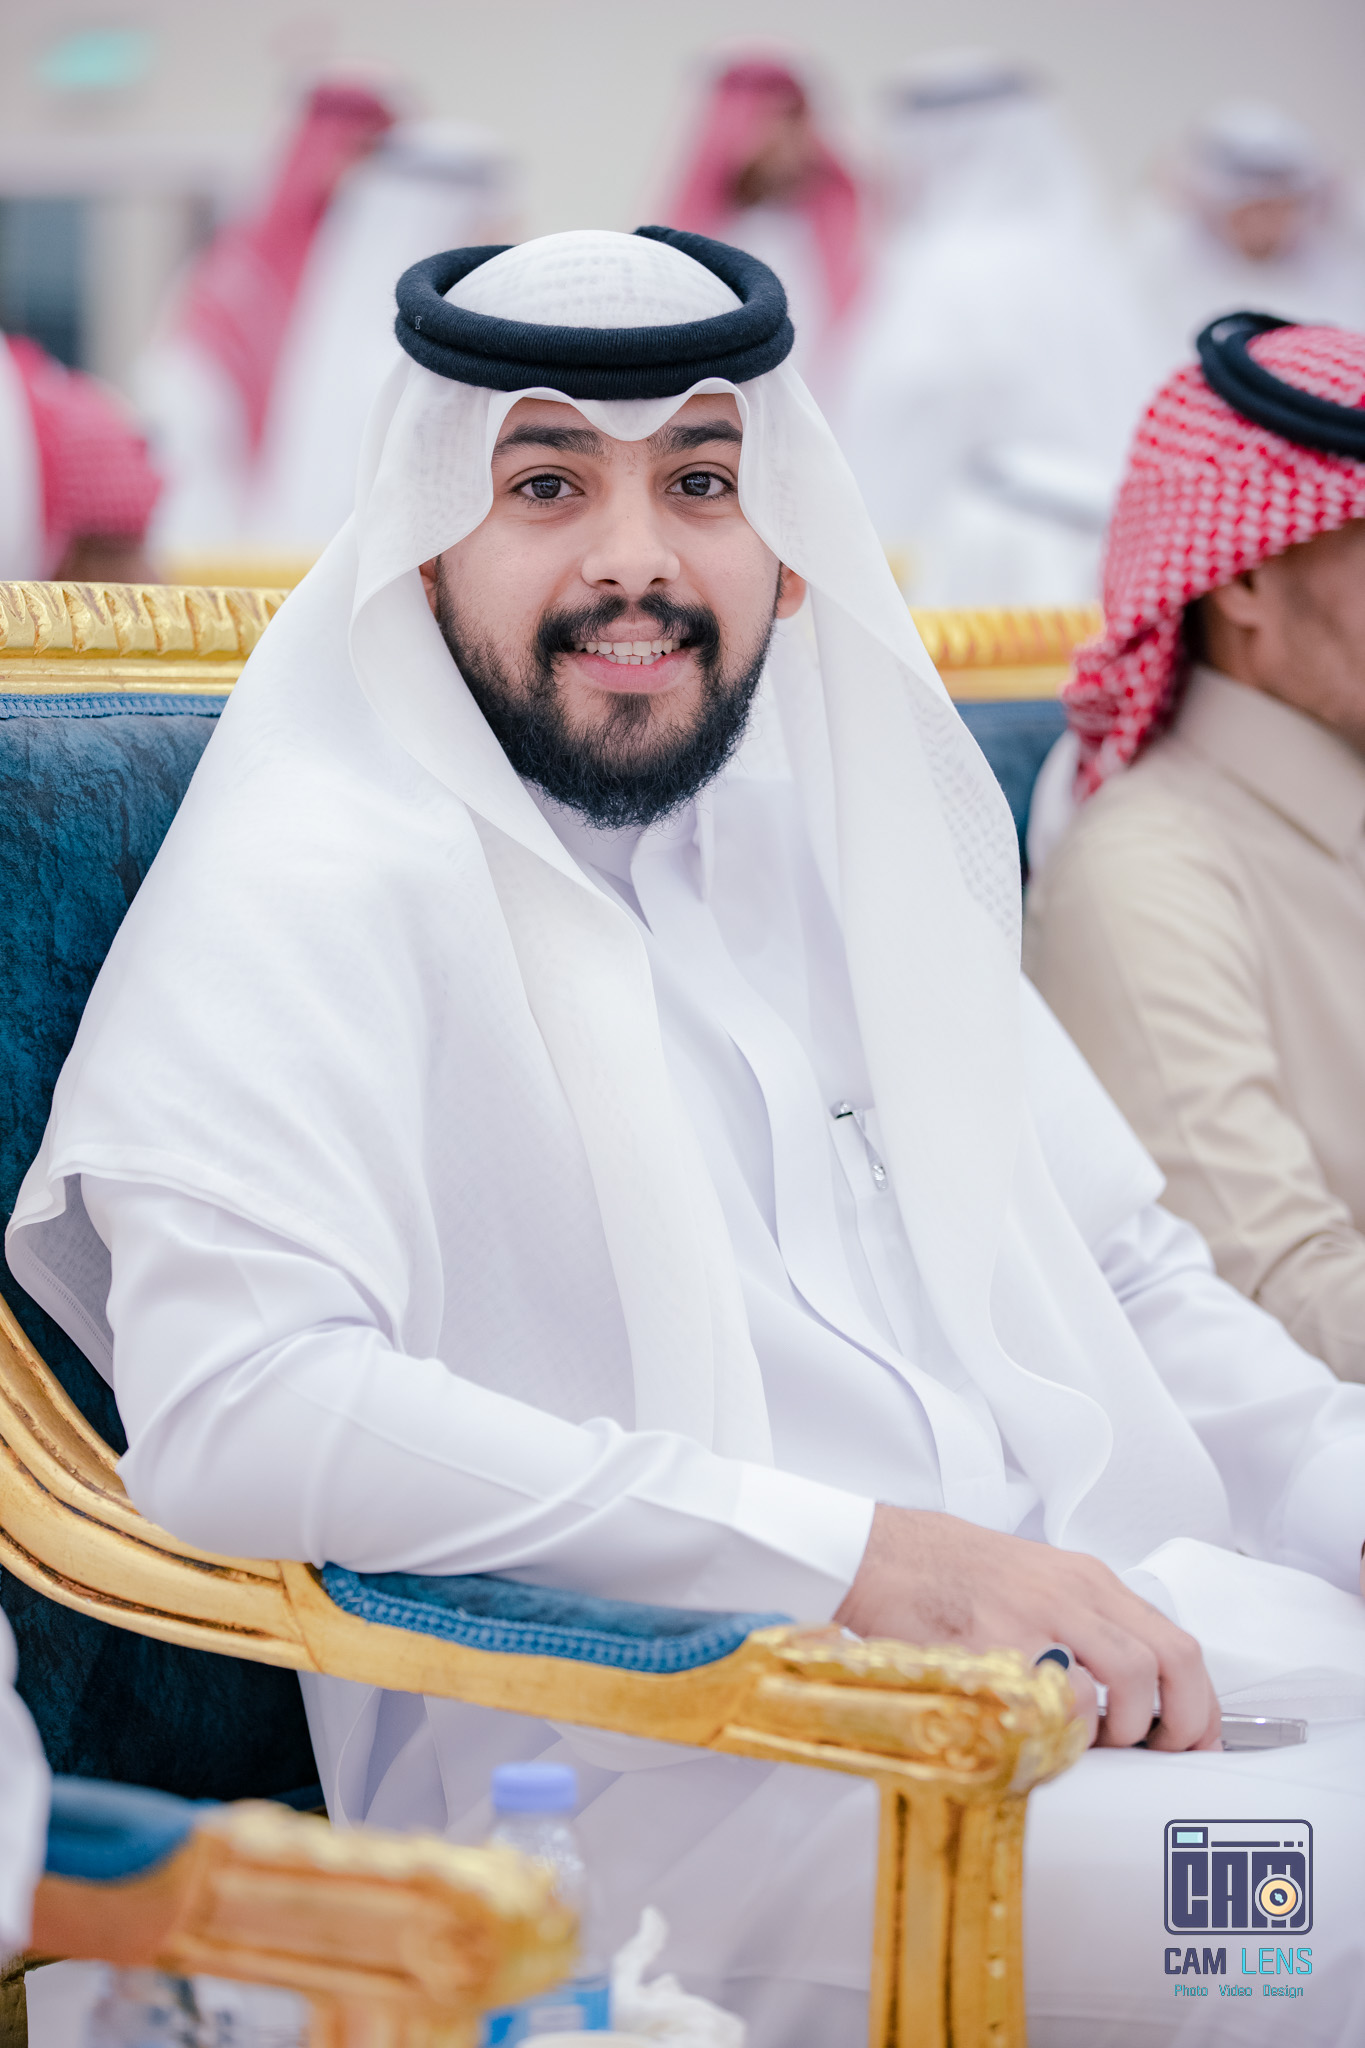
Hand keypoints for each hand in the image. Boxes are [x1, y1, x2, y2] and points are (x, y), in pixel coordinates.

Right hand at [834, 1504, 1221, 1752]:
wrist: (879, 1556)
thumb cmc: (951, 1575)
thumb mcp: (1035, 1581)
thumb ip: (1085, 1624)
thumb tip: (1131, 1691)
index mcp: (1086, 1580)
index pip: (1176, 1642)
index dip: (1199, 1704)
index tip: (1194, 1741)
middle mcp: (1071, 1593)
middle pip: (1168, 1661)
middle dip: (1180, 1722)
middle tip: (1159, 1753)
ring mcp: (1034, 1617)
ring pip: (1128, 1676)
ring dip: (1127, 1727)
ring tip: (1095, 1743)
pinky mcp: (995, 1646)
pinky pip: (1057, 1697)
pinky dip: (1067, 1728)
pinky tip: (1045, 1734)